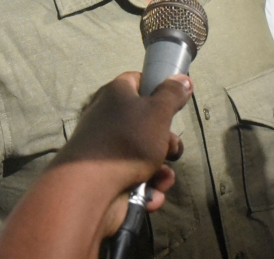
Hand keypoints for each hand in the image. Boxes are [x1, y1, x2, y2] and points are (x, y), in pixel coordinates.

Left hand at [0, 73, 191, 258]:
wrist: (90, 187)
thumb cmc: (127, 140)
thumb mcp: (158, 111)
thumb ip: (172, 94)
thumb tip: (183, 79)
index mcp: (115, 94)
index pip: (137, 81)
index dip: (156, 89)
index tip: (173, 102)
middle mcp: (108, 119)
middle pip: (146, 124)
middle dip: (166, 141)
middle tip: (171, 150)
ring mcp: (106, 150)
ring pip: (144, 155)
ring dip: (160, 169)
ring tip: (163, 178)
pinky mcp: (107, 177)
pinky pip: (135, 178)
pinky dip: (147, 188)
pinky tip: (152, 195)